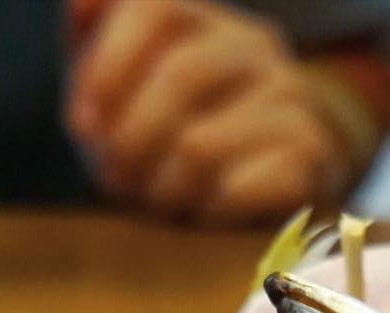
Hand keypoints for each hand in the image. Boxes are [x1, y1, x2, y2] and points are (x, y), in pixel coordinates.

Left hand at [66, 0, 373, 225]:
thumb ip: (99, 42)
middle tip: (116, 180)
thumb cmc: (186, 135)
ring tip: (159, 203)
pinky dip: (208, 211)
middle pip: (180, 76)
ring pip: (201, 145)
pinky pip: (237, 190)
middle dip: (132, 140)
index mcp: (205, 21)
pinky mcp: (310, 158)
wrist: (284, 180)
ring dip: (164, 187)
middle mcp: (255, 46)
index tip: (81, 126)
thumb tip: (79, 3)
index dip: (108, 66)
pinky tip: (206, 214)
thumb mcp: (132, 88)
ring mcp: (290, 99)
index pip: (155, 8)